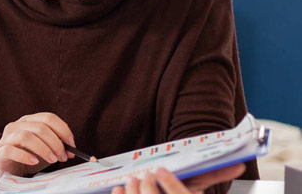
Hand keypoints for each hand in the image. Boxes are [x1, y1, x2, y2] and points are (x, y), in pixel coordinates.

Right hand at [0, 112, 75, 177]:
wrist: (8, 168)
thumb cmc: (28, 156)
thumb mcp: (45, 149)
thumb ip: (57, 147)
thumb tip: (71, 151)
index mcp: (29, 120)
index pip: (48, 118)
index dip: (63, 130)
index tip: (72, 145)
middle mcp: (17, 125)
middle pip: (39, 127)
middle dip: (55, 143)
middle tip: (63, 157)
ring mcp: (7, 137)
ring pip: (25, 136)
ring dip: (43, 149)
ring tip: (52, 160)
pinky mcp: (0, 151)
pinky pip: (11, 150)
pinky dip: (25, 156)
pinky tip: (34, 162)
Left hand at [111, 164, 245, 193]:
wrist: (166, 193)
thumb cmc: (182, 193)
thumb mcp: (196, 185)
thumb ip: (214, 175)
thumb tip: (239, 165)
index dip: (168, 183)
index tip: (160, 170)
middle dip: (148, 185)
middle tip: (146, 174)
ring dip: (133, 190)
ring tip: (132, 179)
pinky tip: (119, 189)